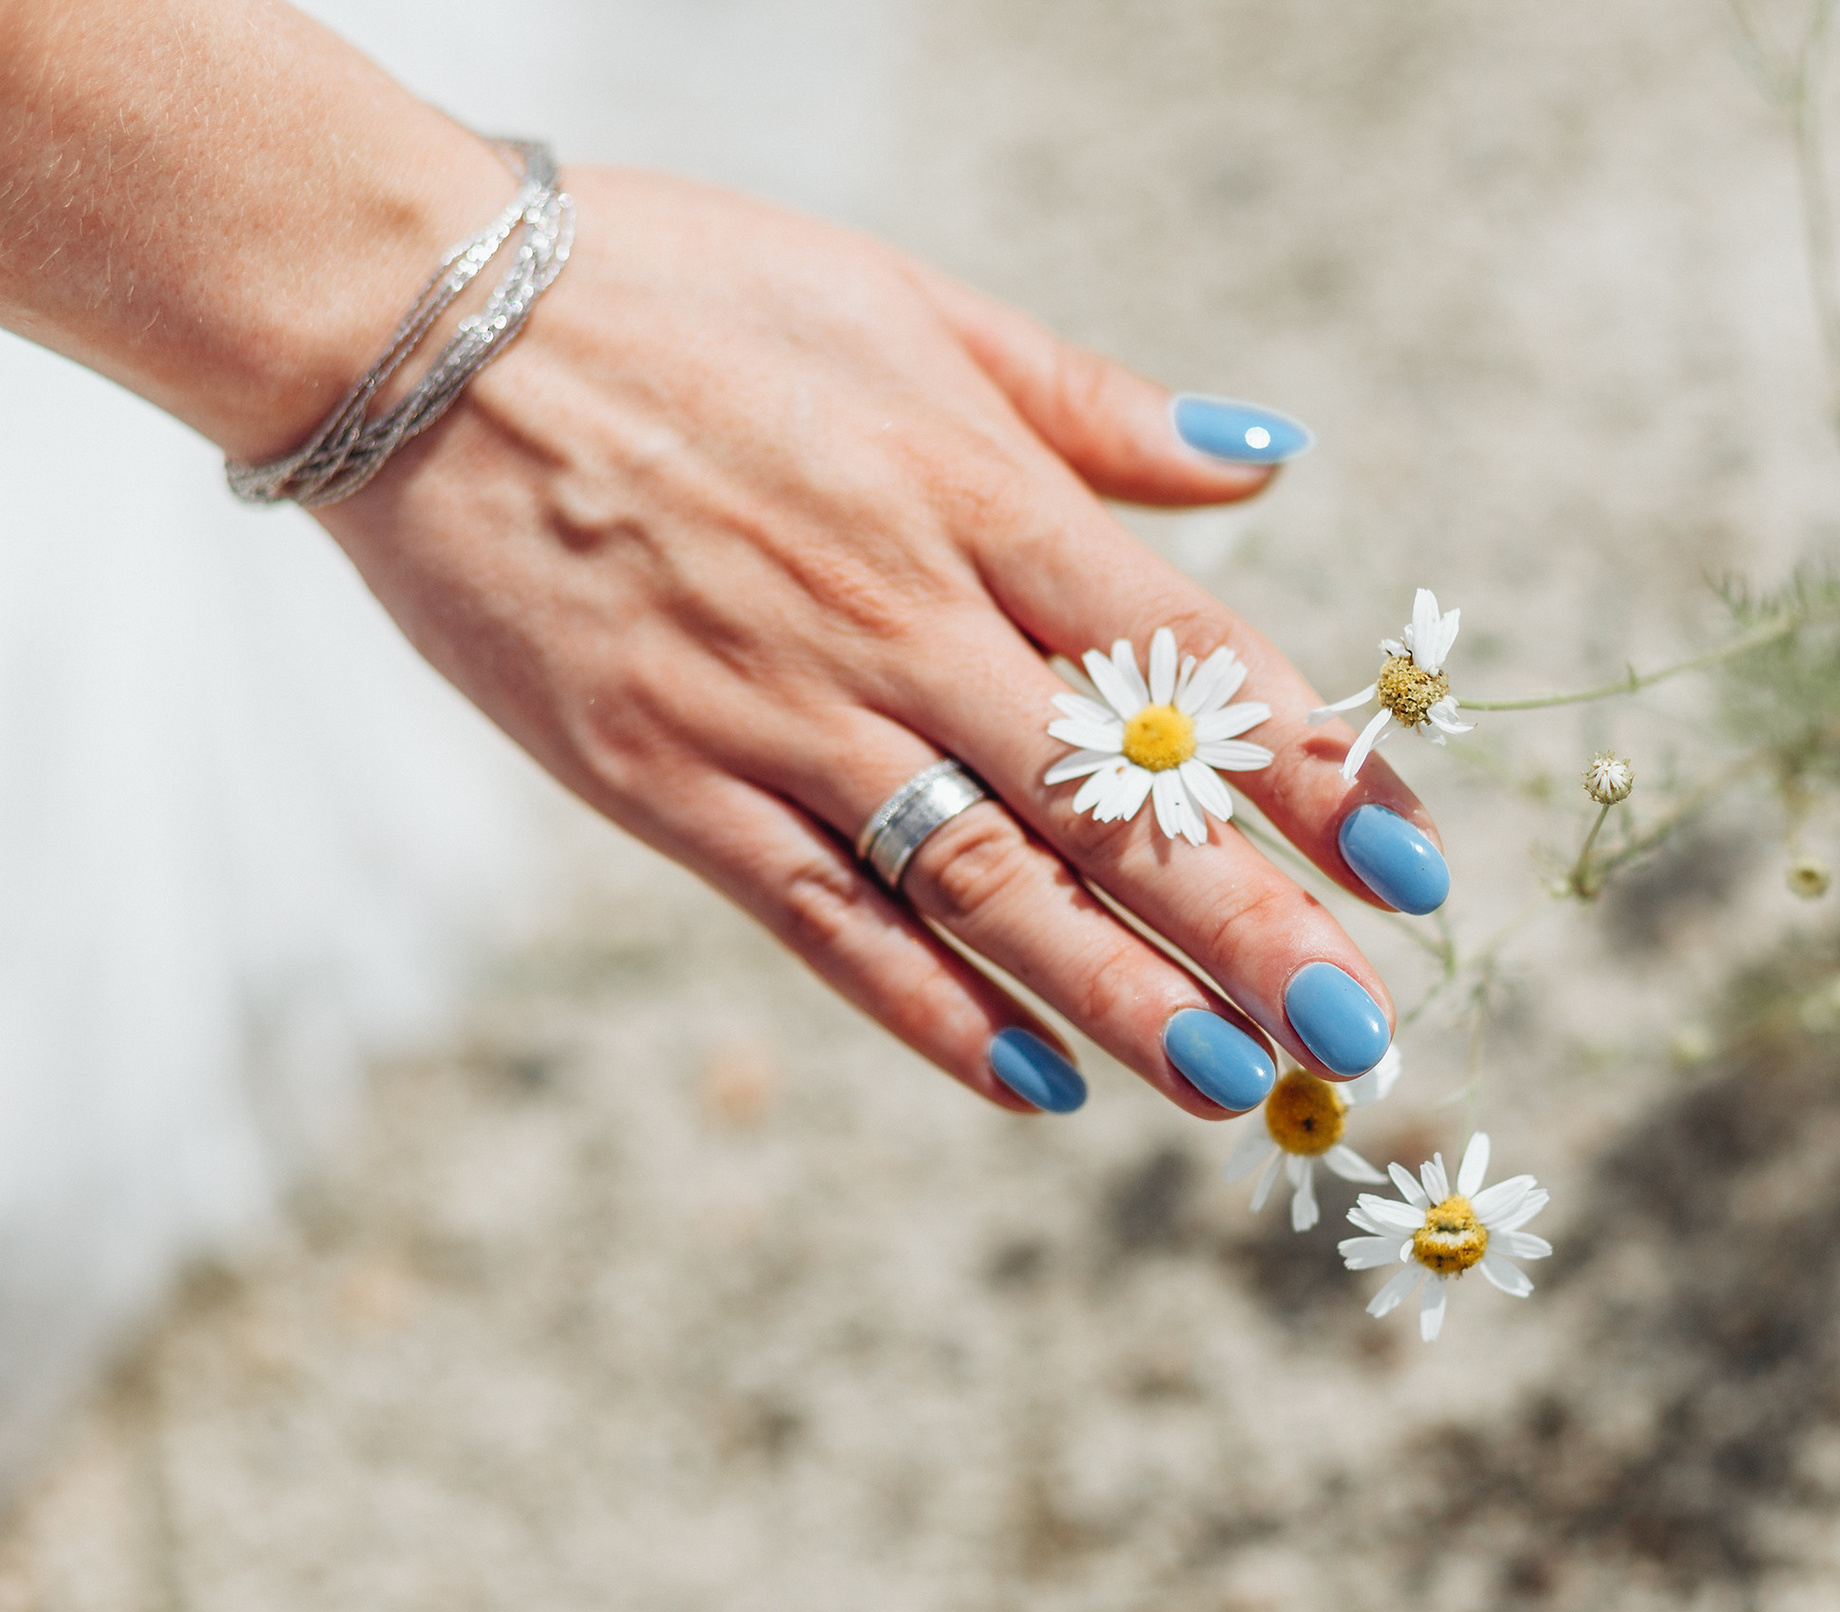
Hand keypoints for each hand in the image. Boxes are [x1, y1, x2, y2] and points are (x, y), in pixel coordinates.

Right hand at [313, 168, 1452, 1116]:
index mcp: (982, 497)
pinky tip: (1030, 1081)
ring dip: (1120, 992)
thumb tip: (1268, 459)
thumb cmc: (685, 296)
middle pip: (1112, 799)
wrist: (424, 322)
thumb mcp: (914, 308)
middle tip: (1356, 1029)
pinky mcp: (665, 782)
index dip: (1317, 772)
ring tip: (1230, 1084)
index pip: (1191, 664)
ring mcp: (783, 711)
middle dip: (1251, 921)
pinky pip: (822, 919)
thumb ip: (1095, 405)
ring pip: (987, 881)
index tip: (1412, 864)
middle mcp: (904, 619)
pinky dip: (926, 1007)